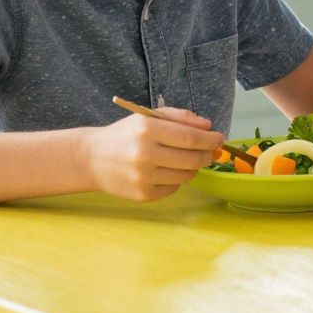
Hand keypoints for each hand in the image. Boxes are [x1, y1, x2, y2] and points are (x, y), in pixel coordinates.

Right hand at [84, 107, 215, 201]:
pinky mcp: (142, 195)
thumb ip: (181, 117)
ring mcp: (142, 177)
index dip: (211, 140)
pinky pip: (174, 188)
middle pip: (193, 158)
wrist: (93, 159)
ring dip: (194, 167)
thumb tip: (208, 127)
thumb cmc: (126, 135)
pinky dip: (177, 179)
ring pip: (187, 175)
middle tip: (211, 151)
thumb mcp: (149, 117)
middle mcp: (144, 154)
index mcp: (147, 130)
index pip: (191, 138)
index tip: (220, 139)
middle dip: (208, 154)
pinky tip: (166, 171)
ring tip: (186, 159)